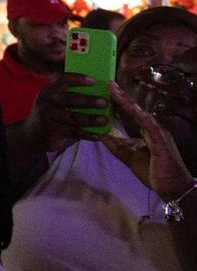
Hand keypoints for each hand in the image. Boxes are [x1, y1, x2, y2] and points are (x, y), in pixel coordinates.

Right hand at [22, 72, 109, 151]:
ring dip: (91, 119)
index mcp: (50, 88)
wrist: (33, 133)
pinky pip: (72, 131)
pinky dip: (87, 134)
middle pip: (70, 99)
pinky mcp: (51, 130)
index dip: (77, 79)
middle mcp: (47, 99)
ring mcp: (48, 115)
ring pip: (73, 117)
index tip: (93, 80)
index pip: (62, 79)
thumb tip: (100, 89)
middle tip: (105, 102)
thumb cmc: (53, 113)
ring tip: (104, 120)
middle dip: (89, 100)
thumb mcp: (55, 100)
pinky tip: (98, 135)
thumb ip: (70, 93)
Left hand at [101, 81, 194, 201]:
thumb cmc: (153, 171)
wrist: (172, 188)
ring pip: (140, 113)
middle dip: (120, 95)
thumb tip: (98, 131)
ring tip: (114, 89)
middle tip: (107, 82)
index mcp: (146, 129)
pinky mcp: (162, 143)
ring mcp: (158, 134)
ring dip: (126, 101)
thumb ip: (115, 143)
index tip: (104, 88)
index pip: (129, 111)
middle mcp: (152, 128)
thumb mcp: (128, 154)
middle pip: (134, 108)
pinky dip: (141, 116)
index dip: (118, 100)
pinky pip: (151, 126)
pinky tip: (132, 107)